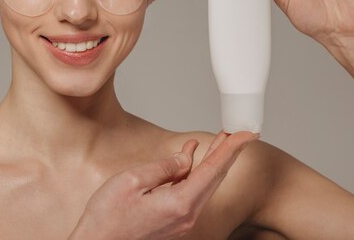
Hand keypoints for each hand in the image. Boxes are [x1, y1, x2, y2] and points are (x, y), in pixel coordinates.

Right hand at [67, 131, 258, 239]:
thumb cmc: (107, 217)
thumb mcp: (132, 181)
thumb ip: (164, 168)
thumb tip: (186, 159)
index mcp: (180, 203)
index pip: (214, 169)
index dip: (232, 148)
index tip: (247, 134)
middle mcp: (186, 215)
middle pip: (214, 178)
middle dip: (228, 152)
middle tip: (239, 132)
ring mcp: (181, 220)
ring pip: (204, 185)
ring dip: (213, 161)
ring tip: (222, 140)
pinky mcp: (173, 221)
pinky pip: (191, 192)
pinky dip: (195, 172)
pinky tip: (191, 159)